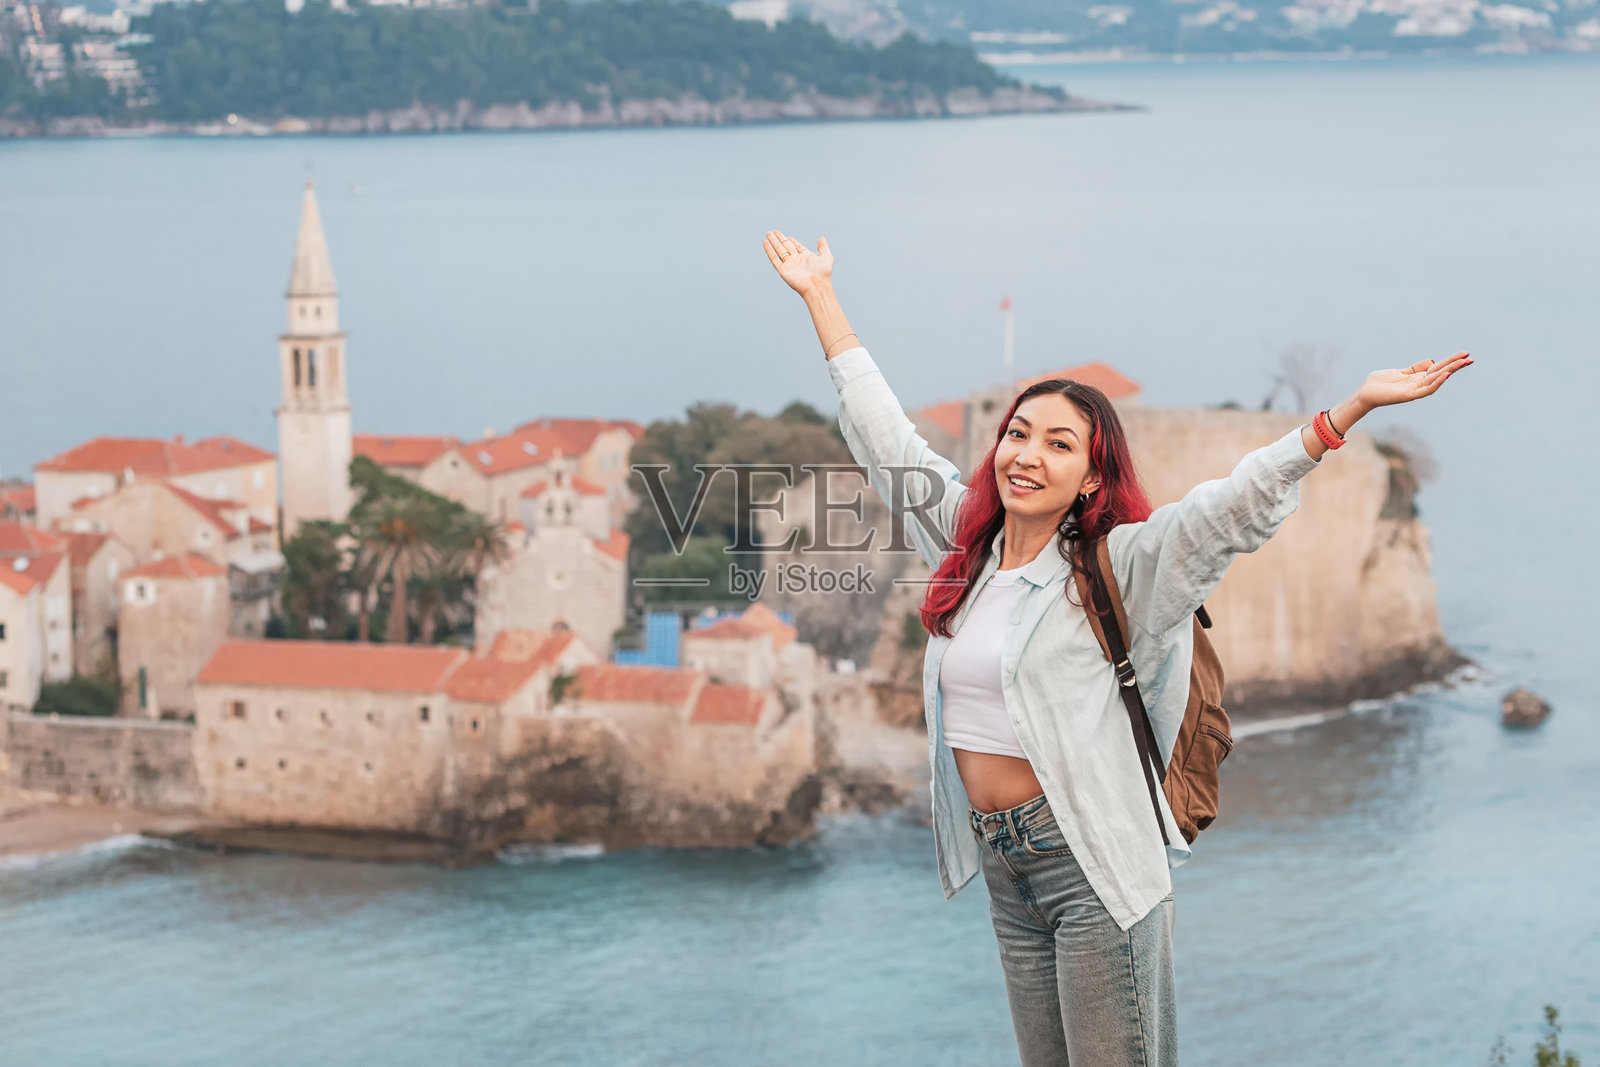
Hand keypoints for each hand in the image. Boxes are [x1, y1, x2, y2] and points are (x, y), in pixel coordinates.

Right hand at [763, 230, 832, 297]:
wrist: (817, 286)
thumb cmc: (823, 273)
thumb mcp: (826, 257)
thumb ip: (823, 247)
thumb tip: (821, 238)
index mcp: (806, 257)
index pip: (796, 246)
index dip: (791, 241)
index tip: (787, 236)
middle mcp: (796, 260)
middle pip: (786, 246)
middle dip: (779, 239)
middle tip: (772, 231)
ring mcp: (789, 265)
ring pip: (779, 250)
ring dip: (773, 242)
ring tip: (768, 233)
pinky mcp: (783, 270)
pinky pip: (774, 258)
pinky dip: (769, 250)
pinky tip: (765, 242)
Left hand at [1355, 352, 1473, 410]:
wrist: (1364, 394)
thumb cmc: (1380, 383)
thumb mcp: (1400, 372)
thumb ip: (1416, 368)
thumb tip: (1432, 361)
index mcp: (1418, 378)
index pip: (1439, 367)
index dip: (1451, 361)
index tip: (1466, 354)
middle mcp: (1419, 384)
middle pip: (1441, 372)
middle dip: (1455, 365)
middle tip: (1470, 357)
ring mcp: (1415, 390)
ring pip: (1437, 380)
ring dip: (1450, 371)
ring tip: (1462, 362)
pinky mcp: (1408, 395)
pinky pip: (1426, 389)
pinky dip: (1436, 382)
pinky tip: (1445, 375)